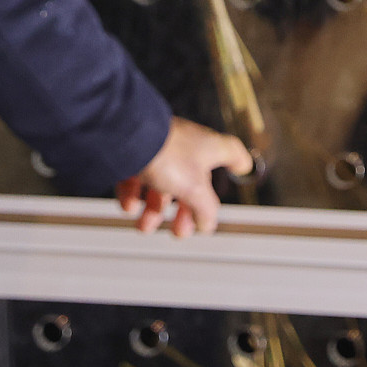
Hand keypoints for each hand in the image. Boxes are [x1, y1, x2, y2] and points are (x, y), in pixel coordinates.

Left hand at [115, 117, 253, 237]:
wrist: (126, 135)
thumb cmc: (166, 152)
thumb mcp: (195, 189)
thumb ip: (206, 209)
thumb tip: (208, 223)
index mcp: (207, 148)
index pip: (230, 151)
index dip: (238, 162)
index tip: (240, 171)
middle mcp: (185, 145)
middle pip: (191, 181)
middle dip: (183, 211)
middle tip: (178, 231)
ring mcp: (160, 146)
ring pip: (161, 182)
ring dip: (153, 210)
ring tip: (144, 226)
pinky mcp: (135, 150)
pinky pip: (137, 176)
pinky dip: (133, 195)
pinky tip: (130, 207)